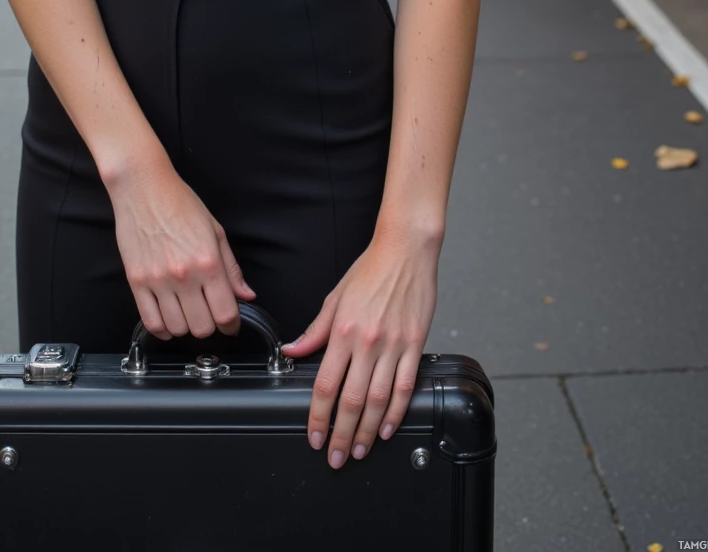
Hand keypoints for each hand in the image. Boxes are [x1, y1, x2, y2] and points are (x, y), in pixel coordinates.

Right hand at [108, 160, 254, 341]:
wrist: (144, 188)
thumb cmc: (180, 203)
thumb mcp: (215, 230)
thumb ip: (232, 268)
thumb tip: (246, 295)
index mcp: (208, 261)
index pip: (226, 313)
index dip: (232, 325)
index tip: (230, 323)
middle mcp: (184, 275)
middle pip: (202, 328)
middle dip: (210, 326)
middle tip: (208, 314)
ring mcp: (158, 280)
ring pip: (177, 329)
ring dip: (186, 327)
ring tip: (187, 313)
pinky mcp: (136, 282)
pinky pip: (151, 322)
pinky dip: (162, 329)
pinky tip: (168, 319)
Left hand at [281, 226, 441, 468]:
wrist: (405, 251)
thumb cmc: (370, 270)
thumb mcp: (335, 297)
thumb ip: (315, 330)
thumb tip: (292, 350)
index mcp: (343, 330)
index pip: (325, 384)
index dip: (318, 416)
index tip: (314, 436)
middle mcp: (367, 341)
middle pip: (350, 400)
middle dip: (341, 434)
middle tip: (336, 457)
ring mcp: (393, 346)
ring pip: (377, 401)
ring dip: (366, 431)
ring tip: (359, 450)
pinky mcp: (415, 345)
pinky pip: (404, 387)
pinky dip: (395, 412)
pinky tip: (386, 428)